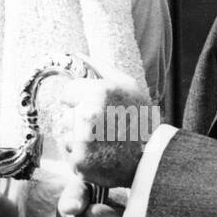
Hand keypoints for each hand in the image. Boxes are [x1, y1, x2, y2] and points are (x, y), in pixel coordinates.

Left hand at [57, 67, 156, 188]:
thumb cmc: (140, 119)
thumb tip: (77, 54)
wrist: (151, 158)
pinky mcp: (79, 162)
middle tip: (102, 128)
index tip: (93, 107)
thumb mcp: (128, 86)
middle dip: (79, 120)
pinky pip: (70, 154)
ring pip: (66, 135)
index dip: (79, 99)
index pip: (67, 93)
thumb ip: (101, 68)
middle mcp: (87, 116)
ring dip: (79, 138)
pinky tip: (100, 155)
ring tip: (102, 142)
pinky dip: (82, 156)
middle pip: (65, 115)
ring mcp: (82, 141)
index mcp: (98, 93)